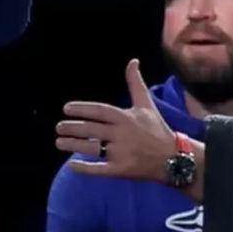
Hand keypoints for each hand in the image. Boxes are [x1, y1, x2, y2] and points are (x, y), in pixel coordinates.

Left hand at [55, 59, 176, 184]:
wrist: (174, 158)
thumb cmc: (156, 129)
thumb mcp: (146, 104)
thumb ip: (135, 83)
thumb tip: (132, 61)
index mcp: (126, 117)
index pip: (99, 111)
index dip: (81, 109)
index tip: (65, 109)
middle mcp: (123, 134)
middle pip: (92, 130)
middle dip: (73, 128)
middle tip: (58, 127)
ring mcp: (122, 153)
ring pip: (92, 148)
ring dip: (73, 145)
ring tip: (58, 142)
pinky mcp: (122, 170)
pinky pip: (100, 169)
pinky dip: (85, 168)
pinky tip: (71, 165)